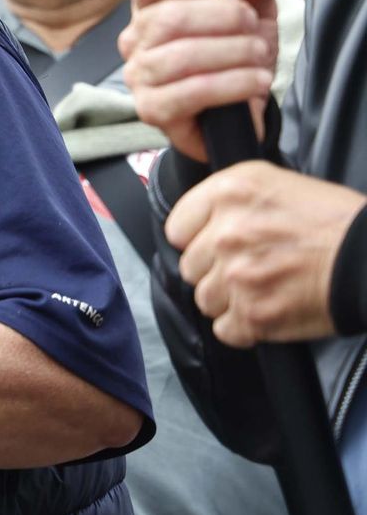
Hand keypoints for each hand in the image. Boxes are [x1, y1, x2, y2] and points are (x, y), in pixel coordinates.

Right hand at [119, 0, 280, 161]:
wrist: (238, 114)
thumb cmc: (235, 57)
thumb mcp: (252, 11)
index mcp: (150, 7)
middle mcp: (135, 40)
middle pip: (170, 16)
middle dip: (225, 19)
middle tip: (252, 28)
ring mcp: (138, 76)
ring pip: (181, 54)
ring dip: (235, 53)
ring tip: (259, 57)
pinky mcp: (153, 110)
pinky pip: (190, 91)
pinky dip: (233, 83)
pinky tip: (256, 81)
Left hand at [167, 160, 364, 346]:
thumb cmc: (337, 222)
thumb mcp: (277, 184)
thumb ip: (231, 200)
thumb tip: (200, 221)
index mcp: (230, 193)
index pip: (177, 227)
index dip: (196, 239)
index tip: (212, 244)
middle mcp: (228, 233)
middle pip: (190, 266)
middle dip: (215, 270)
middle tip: (250, 267)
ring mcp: (238, 276)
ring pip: (205, 299)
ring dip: (229, 300)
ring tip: (263, 289)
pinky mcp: (254, 314)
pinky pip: (225, 329)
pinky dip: (244, 327)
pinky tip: (269, 309)